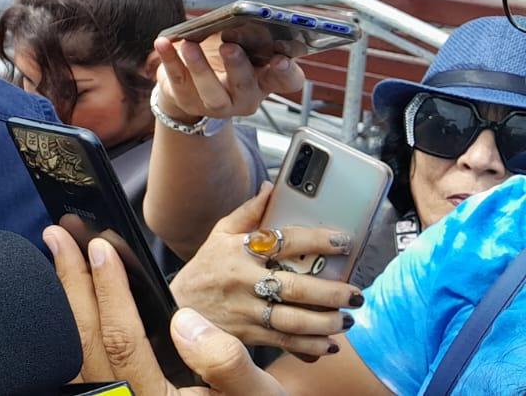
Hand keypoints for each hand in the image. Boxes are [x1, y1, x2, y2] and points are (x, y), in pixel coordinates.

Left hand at [46, 227, 288, 395]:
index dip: (110, 291)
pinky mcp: (110, 395)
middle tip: (58, 234)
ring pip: (73, 349)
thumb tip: (184, 321)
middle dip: (71, 281)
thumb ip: (225, 362)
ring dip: (67, 297)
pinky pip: (79, 358)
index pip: (121, 340)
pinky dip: (72, 320)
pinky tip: (72, 292)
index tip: (101, 247)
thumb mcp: (257, 393)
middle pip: (85, 339)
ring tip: (60, 254)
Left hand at [154, 34, 305, 123]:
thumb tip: (237, 17)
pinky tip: (163, 43)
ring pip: (211, 92)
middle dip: (237, 66)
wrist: (190, 88)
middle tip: (229, 46)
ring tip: (189, 44)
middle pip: (245, 87)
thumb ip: (245, 36)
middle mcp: (244, 97)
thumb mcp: (239, 47)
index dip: (286, 72)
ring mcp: (216, 104)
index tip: (280, 59)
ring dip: (200, 66)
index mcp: (265, 80)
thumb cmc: (221, 61)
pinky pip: (178, 81)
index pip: (286, 81)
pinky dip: (170, 60)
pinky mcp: (187, 100)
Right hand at [169, 184, 360, 356]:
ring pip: (292, 320)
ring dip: (325, 321)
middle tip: (356, 293)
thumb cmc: (205, 268)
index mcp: (239, 251)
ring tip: (346, 319)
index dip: (317, 240)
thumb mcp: (219, 235)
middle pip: (295, 287)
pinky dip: (310, 346)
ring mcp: (245, 310)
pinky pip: (284, 341)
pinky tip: (328, 343)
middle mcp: (243, 280)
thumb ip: (248, 213)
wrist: (177, 307)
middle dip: (331, 292)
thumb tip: (272, 188)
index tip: (344, 241)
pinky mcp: (247, 334)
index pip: (284, 241)